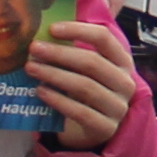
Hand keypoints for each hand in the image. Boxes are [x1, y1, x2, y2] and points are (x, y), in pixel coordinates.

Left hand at [27, 16, 138, 149]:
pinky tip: (40, 91)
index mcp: (123, 61)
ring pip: (85, 86)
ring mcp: (118, 107)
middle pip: (92, 62)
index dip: (78, 31)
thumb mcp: (87, 69)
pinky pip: (80, 112)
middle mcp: (125, 83)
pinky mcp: (106, 128)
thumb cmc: (88, 90)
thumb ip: (74, 50)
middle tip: (34, 49)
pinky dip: (58, 100)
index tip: (52, 29)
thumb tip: (44, 31)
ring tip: (31, 68)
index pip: (104, 38)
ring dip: (54, 75)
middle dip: (59, 53)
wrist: (95, 128)